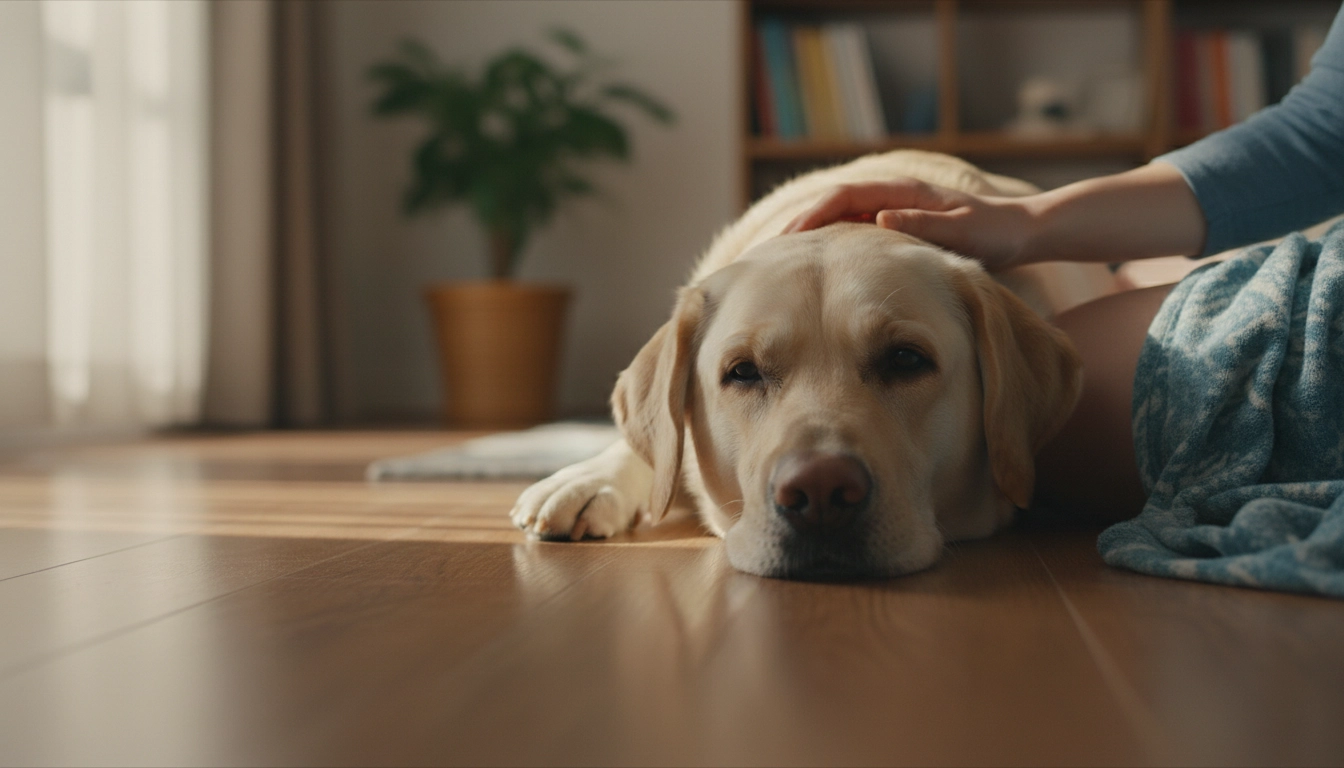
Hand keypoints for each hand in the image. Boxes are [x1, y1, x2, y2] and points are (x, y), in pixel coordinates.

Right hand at [781, 179, 1037, 270]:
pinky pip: (850, 232)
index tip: (787, 241)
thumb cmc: (992, 233)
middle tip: (765, 254)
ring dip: (807, 237)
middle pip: (829, 205)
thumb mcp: (961, 230)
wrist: (1017, 232)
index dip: (811, 217)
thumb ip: (921, 222)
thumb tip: (879, 219)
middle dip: (796, 227)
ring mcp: (889, 210)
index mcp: (900, 192)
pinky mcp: (893, 226)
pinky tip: (814, 268)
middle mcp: (890, 197)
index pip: (842, 198)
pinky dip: (828, 245)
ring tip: (777, 262)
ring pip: (836, 219)